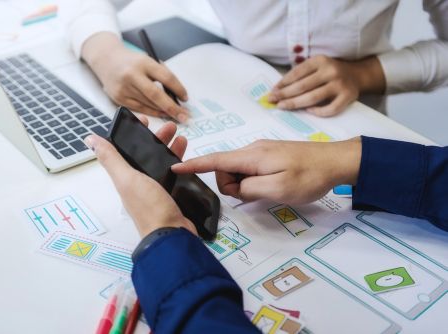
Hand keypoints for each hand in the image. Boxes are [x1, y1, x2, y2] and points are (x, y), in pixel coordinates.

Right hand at [82, 32, 188, 121]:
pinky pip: (140, 109)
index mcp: (143, 62)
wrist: (106, 60)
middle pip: (156, 95)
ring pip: (149, 104)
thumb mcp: (148, 61)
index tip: (186, 98)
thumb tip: (177, 96)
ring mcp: (124, 88)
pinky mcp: (118, 98)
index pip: (166, 77)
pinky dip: (152, 112)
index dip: (178, 89)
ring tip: (176, 115)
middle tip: (185, 116)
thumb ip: (162, 75)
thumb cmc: (133, 62)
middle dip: (172, 107)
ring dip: (164, 111)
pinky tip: (161, 113)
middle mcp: (132, 75)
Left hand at [84, 117, 195, 237]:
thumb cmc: (149, 207)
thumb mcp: (127, 179)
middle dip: (157, 138)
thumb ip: (111, 159)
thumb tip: (90, 139)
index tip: (144, 120)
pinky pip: (174, 174)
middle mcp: (139, 182)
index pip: (126, 149)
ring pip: (162, 163)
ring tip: (182, 138)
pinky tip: (188, 159)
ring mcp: (156, 189)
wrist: (172, 234)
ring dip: (170, 149)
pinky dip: (181, 164)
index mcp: (126, 177)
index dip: (133, 133)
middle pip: (146, 154)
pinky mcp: (170, 195)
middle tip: (171, 127)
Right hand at [172, 138, 361, 204]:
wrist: (336, 161)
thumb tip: (236, 189)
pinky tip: (269, 186)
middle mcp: (252, 149)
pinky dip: (252, 180)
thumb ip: (250, 189)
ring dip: (244, 185)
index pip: (215, 159)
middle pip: (225, 168)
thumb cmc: (309, 176)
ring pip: (237, 170)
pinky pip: (249, 169)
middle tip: (255, 195)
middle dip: (231, 185)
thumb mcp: (278, 188)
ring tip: (267, 191)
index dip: (194, 164)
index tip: (174, 166)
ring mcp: (261, 151)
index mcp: (252, 156)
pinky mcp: (269, 155)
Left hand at [268, 55, 384, 116]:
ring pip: (313, 98)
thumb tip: (277, 89)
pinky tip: (308, 111)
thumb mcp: (316, 66)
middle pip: (302, 86)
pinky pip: (330, 109)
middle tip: (272, 101)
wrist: (357, 75)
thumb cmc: (329, 73)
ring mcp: (340, 84)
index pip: (297, 73)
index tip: (272, 91)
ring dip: (295, 103)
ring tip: (283, 106)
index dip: (283, 83)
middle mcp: (330, 70)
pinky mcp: (348, 96)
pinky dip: (317, 112)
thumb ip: (301, 75)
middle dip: (285, 94)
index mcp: (320, 60)